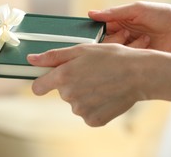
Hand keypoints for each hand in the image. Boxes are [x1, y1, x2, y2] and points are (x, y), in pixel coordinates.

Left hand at [28, 44, 149, 126]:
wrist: (139, 74)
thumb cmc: (110, 57)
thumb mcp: (81, 50)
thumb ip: (52, 57)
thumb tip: (30, 60)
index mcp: (62, 77)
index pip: (38, 87)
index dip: (43, 82)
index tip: (49, 79)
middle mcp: (68, 96)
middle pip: (61, 92)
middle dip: (71, 83)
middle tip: (90, 73)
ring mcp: (81, 110)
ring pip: (75, 102)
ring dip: (84, 94)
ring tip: (101, 82)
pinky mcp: (94, 120)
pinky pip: (87, 113)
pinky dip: (94, 105)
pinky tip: (105, 94)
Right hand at [89, 1, 170, 53]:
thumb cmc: (163, 16)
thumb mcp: (137, 9)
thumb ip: (114, 12)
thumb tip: (91, 14)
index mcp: (118, 22)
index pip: (99, 29)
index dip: (97, 31)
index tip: (100, 31)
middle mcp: (121, 36)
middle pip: (104, 43)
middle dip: (114, 39)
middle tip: (126, 33)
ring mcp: (129, 48)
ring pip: (114, 52)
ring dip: (127, 45)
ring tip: (144, 38)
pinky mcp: (137, 59)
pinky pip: (126, 60)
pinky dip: (135, 52)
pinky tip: (147, 44)